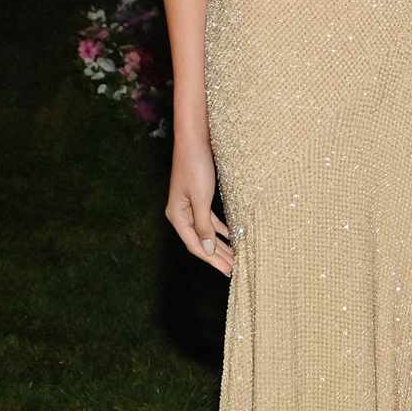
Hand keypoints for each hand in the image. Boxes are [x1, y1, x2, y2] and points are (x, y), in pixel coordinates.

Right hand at [166, 136, 232, 274]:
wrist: (194, 139)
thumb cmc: (196, 166)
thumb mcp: (201, 198)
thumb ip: (203, 225)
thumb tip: (207, 250)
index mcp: (177, 216)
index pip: (195, 245)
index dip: (211, 259)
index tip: (227, 271)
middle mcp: (180, 213)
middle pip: (200, 241)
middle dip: (217, 256)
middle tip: (234, 269)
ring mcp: (189, 206)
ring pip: (206, 231)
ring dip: (220, 244)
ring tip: (234, 257)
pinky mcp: (198, 197)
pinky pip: (209, 220)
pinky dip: (220, 229)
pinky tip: (230, 236)